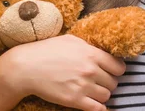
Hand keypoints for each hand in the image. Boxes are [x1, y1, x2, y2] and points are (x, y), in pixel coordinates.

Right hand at [5, 34, 125, 110]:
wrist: (26, 67)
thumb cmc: (47, 50)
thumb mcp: (71, 41)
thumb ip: (89, 47)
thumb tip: (100, 52)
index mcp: (92, 54)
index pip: (118, 67)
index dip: (117, 70)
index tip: (112, 71)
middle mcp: (90, 70)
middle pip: (113, 82)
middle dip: (108, 82)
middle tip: (100, 82)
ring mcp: (83, 86)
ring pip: (107, 95)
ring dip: (102, 94)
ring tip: (93, 91)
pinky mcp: (74, 100)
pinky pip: (97, 108)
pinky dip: (98, 108)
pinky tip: (93, 104)